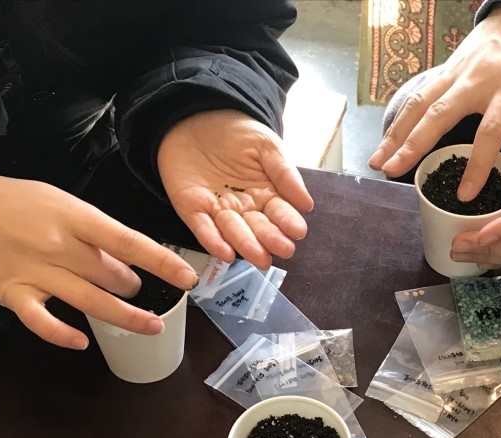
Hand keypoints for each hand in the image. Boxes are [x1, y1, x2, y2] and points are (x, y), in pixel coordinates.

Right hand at [0, 171, 198, 349]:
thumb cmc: (8, 202)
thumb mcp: (56, 201)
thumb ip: (92, 228)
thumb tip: (127, 255)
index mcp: (74, 216)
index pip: (130, 242)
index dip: (163, 263)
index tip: (187, 278)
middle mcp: (59, 245)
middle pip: (114, 277)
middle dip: (133, 287)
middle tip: (134, 288)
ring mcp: (36, 272)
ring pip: (92, 303)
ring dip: (126, 317)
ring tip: (149, 325)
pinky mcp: (13, 294)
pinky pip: (43, 322)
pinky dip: (62, 335)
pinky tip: (82, 342)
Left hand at [157, 109, 313, 269]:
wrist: (196, 116)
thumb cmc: (236, 132)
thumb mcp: (267, 146)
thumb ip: (285, 173)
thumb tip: (306, 203)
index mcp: (266, 195)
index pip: (280, 213)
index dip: (288, 222)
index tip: (298, 230)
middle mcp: (244, 209)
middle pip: (259, 228)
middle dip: (271, 239)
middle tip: (283, 249)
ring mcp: (218, 211)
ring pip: (234, 232)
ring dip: (247, 246)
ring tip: (261, 258)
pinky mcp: (193, 209)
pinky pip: (203, 228)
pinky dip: (213, 241)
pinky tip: (225, 252)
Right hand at [368, 5, 500, 199]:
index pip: (491, 130)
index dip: (478, 165)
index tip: (464, 194)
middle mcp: (479, 78)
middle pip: (440, 114)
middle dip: (414, 145)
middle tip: (393, 171)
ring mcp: (457, 71)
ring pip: (420, 103)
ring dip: (395, 133)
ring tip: (377, 162)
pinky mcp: (444, 69)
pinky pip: (417, 95)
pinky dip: (399, 120)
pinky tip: (386, 142)